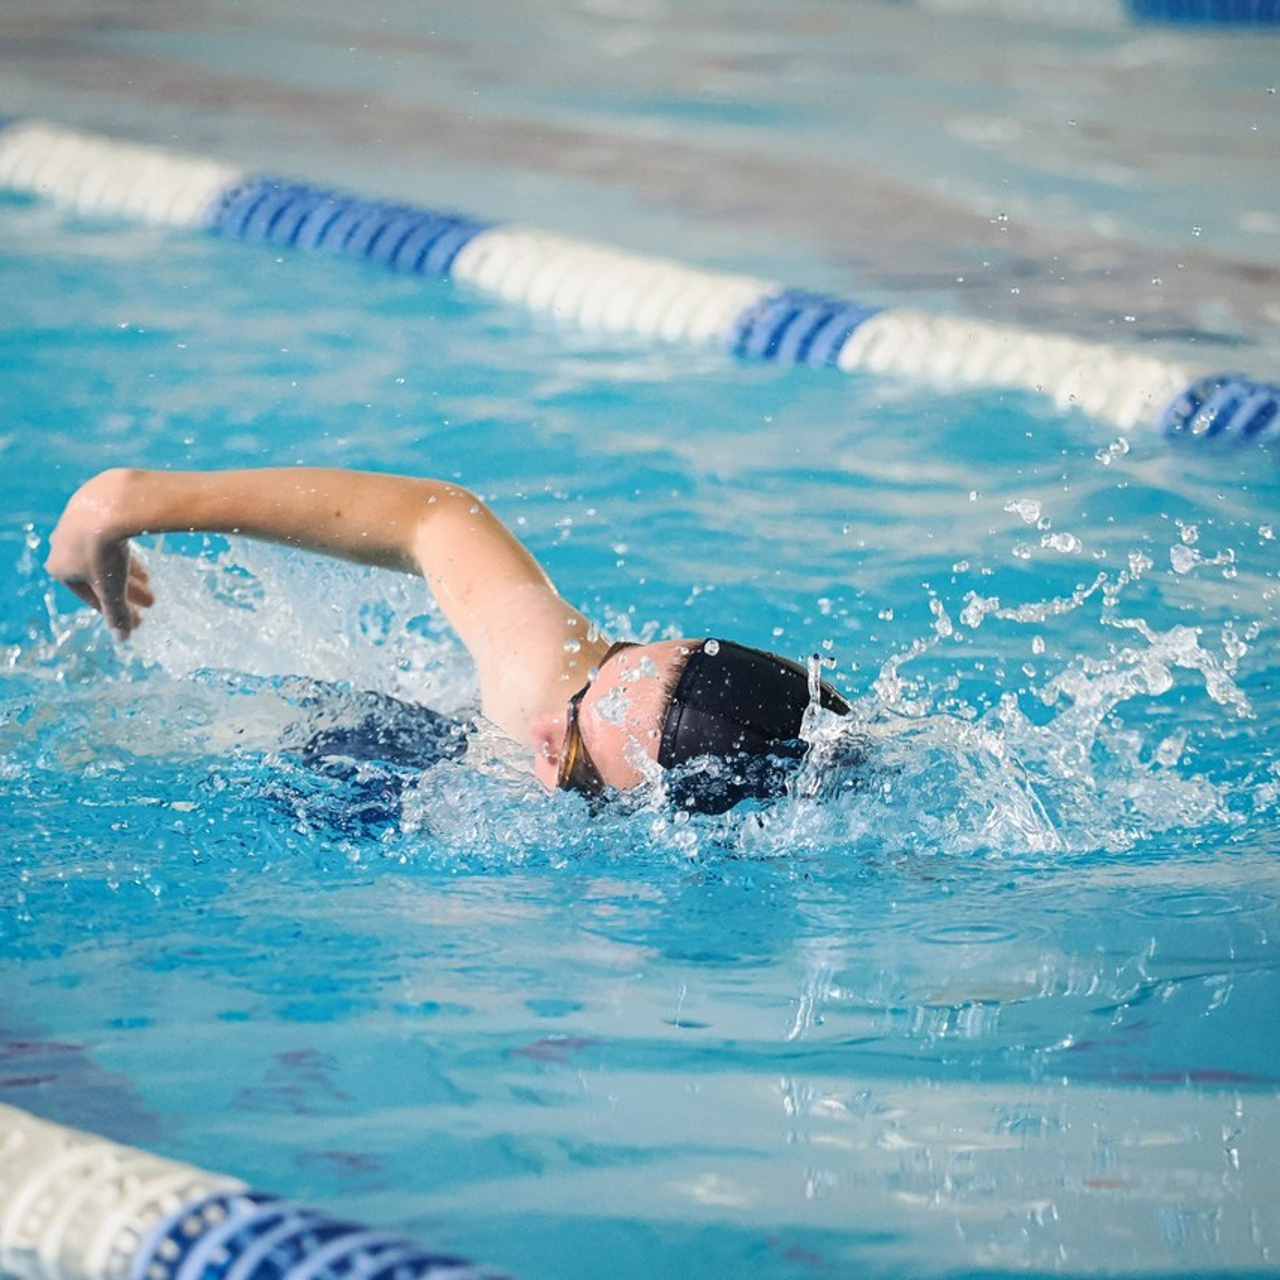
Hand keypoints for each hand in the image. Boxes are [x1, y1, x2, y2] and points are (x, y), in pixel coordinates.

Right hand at [45, 472, 155, 637]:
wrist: (110, 504)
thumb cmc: (104, 552)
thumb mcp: (112, 588)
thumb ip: (117, 613)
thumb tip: (123, 638)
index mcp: (59, 567)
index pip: (89, 595)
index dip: (114, 609)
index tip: (135, 617)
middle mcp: (61, 544)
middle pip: (99, 575)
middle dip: (126, 591)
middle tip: (150, 602)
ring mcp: (75, 522)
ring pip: (105, 554)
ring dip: (128, 571)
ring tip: (150, 580)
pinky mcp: (92, 506)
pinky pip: (109, 533)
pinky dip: (124, 547)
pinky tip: (138, 552)